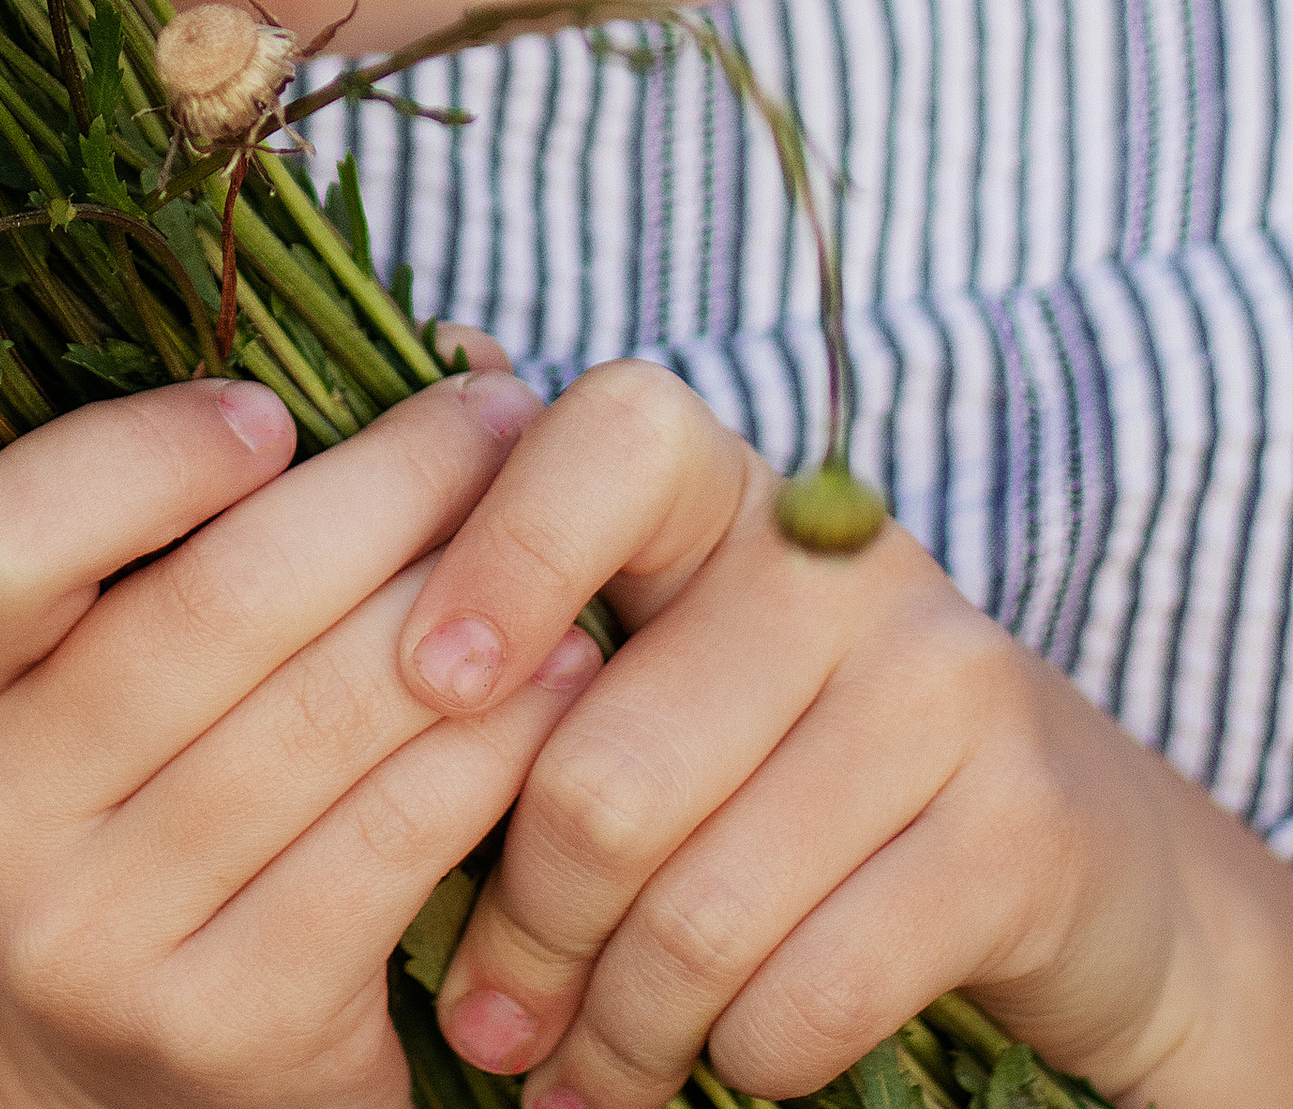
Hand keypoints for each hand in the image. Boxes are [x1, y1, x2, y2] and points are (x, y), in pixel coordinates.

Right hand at [0, 364, 599, 1108]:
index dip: (142, 456)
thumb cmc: (146, 757)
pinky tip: (562, 677)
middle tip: (497, 417)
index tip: (274, 408)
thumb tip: (448, 352)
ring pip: (320, 716)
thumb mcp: (106, 622)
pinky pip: (391, 839)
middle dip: (383, 488)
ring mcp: (90, 938)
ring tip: (555, 533)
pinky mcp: (224, 1028)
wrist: (132, 1044)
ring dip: (464, 599)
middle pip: (206, 610)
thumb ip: (215, 485)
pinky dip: (497, 740)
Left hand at [395, 358, 1292, 1106]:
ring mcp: (941, 683)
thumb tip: (414, 448)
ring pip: (696, 910)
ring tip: (582, 1079)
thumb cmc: (793, 748)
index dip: (502, 551)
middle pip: (607, 770)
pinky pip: (810, 989)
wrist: (1070, 854)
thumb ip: (543, 587)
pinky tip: (722, 1063)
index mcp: (726, 486)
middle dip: (530, 935)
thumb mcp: (674, 646)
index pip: (608, 440)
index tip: (423, 687)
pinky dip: (741, 1058)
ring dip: (622, 1031)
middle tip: (494, 1023)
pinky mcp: (1019, 829)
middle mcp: (836, 561)